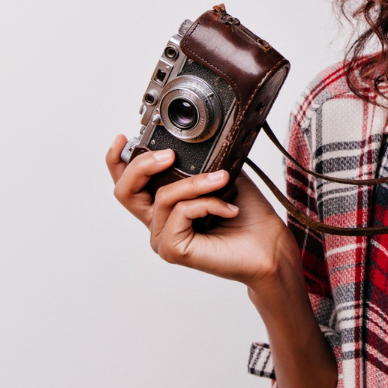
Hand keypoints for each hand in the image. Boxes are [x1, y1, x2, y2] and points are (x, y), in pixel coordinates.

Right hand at [106, 136, 301, 289]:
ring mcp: (163, 238)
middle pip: (125, 192)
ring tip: (222, 181)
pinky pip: (181, 212)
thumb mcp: (221, 177)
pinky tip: (228, 209)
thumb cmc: (249, 217)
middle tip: (169, 156)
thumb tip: (187, 142)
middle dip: (142, 165)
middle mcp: (159, 223)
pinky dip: (206, 203)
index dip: (117, 161)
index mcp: (166, 207)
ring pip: (163, 197)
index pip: (129, 185)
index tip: (122, 138)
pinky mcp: (173, 249)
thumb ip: (199, 163)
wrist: (270, 246)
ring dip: (196, 183)